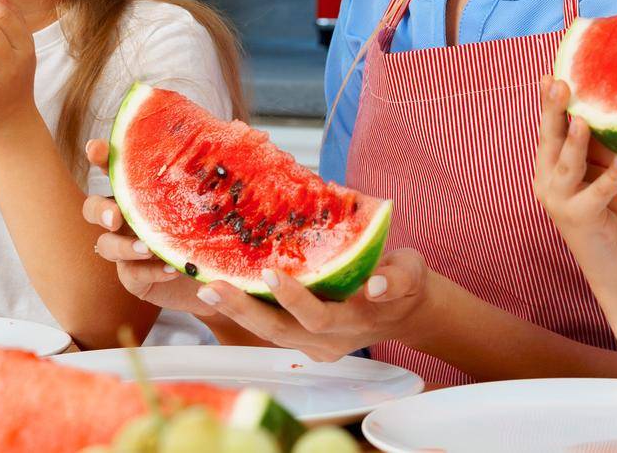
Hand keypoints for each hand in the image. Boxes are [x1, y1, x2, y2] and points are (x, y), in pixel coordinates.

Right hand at [81, 141, 218, 317]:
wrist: (220, 273)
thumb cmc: (214, 227)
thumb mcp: (219, 194)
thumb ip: (219, 166)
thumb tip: (237, 128)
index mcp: (141, 190)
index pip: (114, 168)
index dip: (100, 156)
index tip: (96, 149)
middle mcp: (127, 218)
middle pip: (93, 208)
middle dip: (99, 210)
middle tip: (115, 216)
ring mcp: (127, 248)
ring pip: (105, 245)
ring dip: (124, 245)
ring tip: (149, 247)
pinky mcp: (134, 277)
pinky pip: (131, 273)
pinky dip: (150, 270)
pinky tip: (172, 268)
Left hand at [193, 248, 429, 362]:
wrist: (406, 309)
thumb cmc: (407, 283)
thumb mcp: (411, 273)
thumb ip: (396, 279)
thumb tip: (375, 285)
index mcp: (353, 322)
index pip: (317, 317)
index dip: (293, 298)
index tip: (270, 272)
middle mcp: (328, 340)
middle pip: (279, 331)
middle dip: (244, 309)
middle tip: (212, 286)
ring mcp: (313, 343)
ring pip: (268, 331)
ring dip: (236, 311)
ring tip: (205, 288)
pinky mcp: (302, 337)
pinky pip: (269, 325)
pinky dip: (244, 309)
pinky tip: (222, 287)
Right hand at [534, 77, 616, 258]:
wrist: (611, 258)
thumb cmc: (603, 206)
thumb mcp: (597, 168)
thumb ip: (595, 145)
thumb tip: (603, 110)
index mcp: (547, 166)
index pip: (547, 130)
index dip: (548, 103)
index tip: (550, 76)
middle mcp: (546, 182)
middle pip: (549, 142)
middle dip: (553, 112)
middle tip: (559, 84)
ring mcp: (560, 201)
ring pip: (567, 167)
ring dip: (574, 142)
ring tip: (581, 119)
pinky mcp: (581, 218)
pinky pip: (598, 193)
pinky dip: (611, 176)